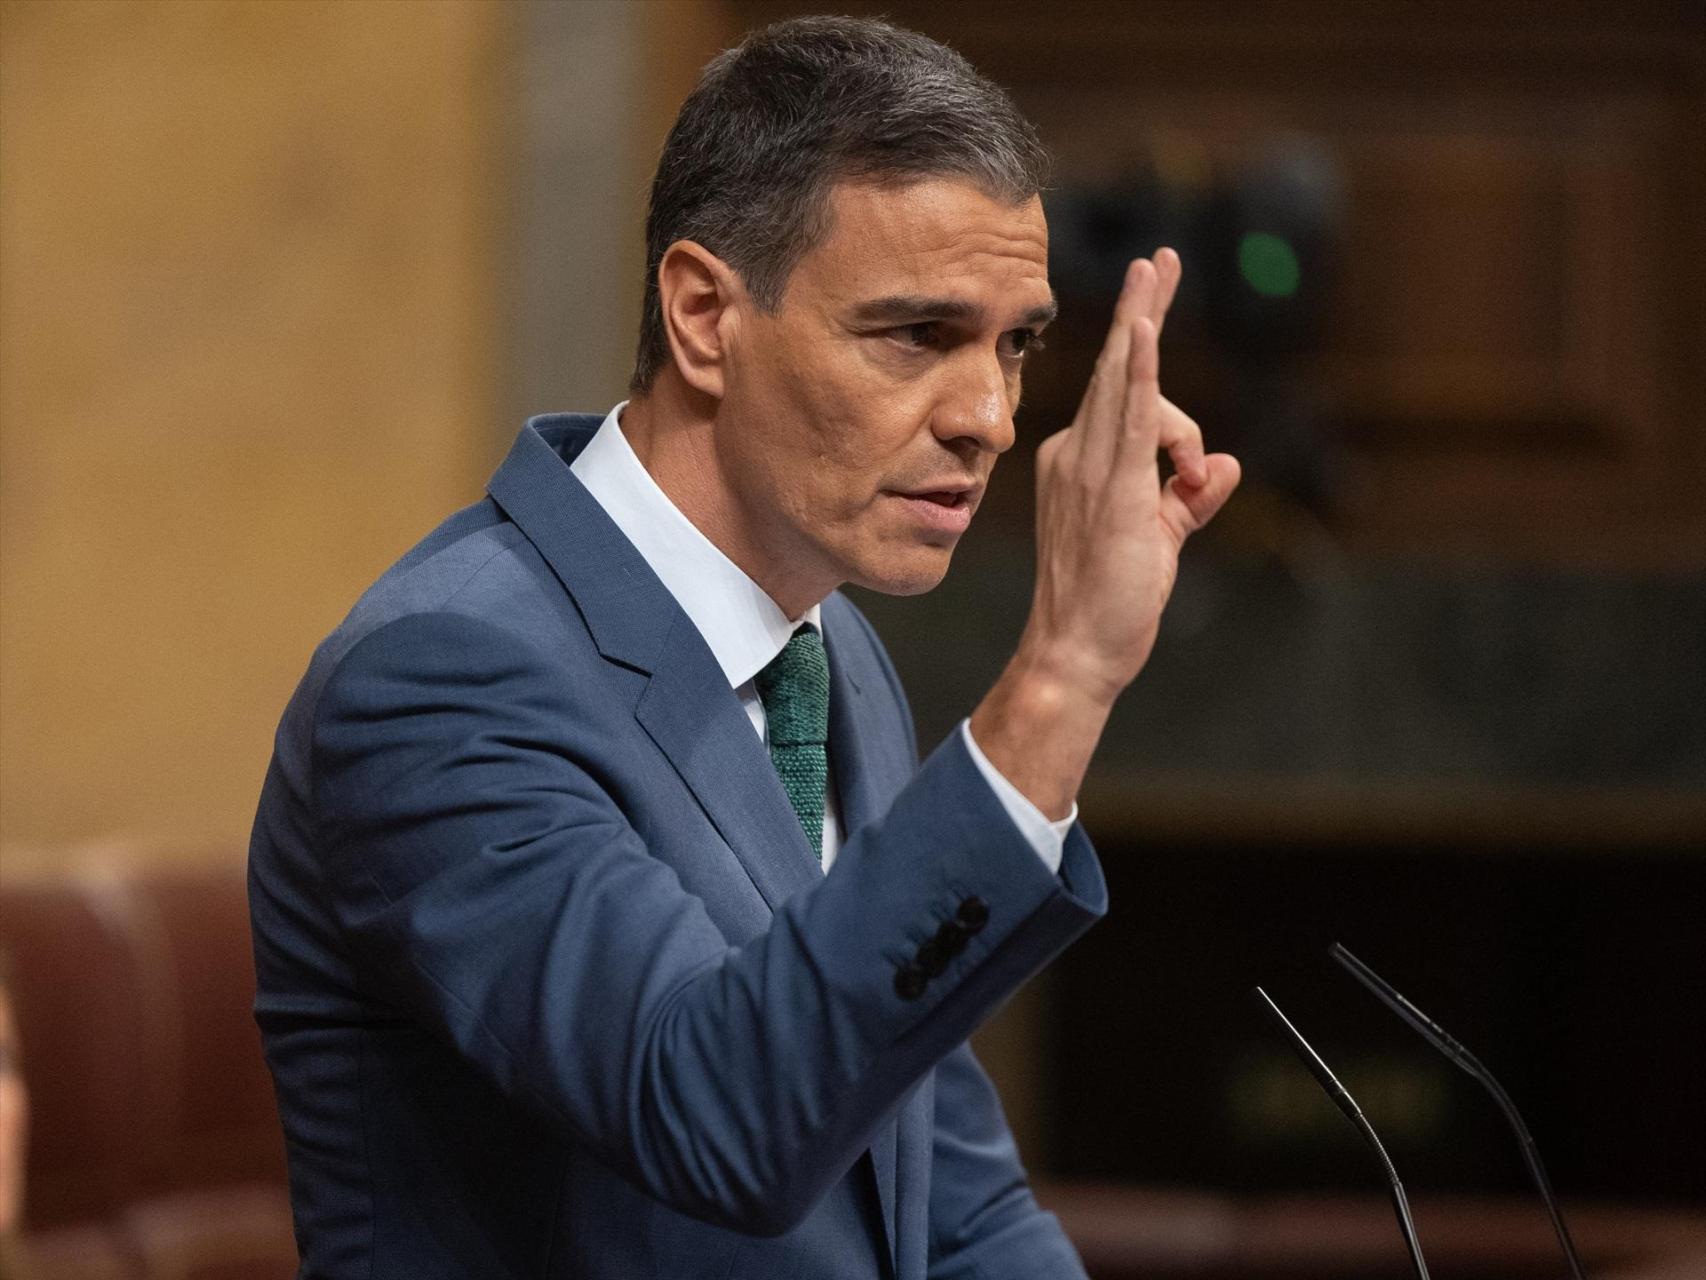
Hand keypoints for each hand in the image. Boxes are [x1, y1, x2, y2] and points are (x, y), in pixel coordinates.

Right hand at [969, 251, 1238, 816]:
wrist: (1075, 651)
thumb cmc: (1109, 603)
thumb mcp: (1157, 539)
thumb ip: (1189, 499)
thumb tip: (1226, 466)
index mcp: (1079, 463)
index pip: (1125, 400)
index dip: (1142, 348)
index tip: (1152, 299)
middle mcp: (1075, 455)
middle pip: (1120, 372)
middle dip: (1143, 308)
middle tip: (1160, 257)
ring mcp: (1089, 470)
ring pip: (1128, 386)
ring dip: (1145, 322)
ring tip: (1161, 270)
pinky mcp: (1114, 491)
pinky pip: (1129, 419)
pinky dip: (1141, 373)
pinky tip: (1146, 333)